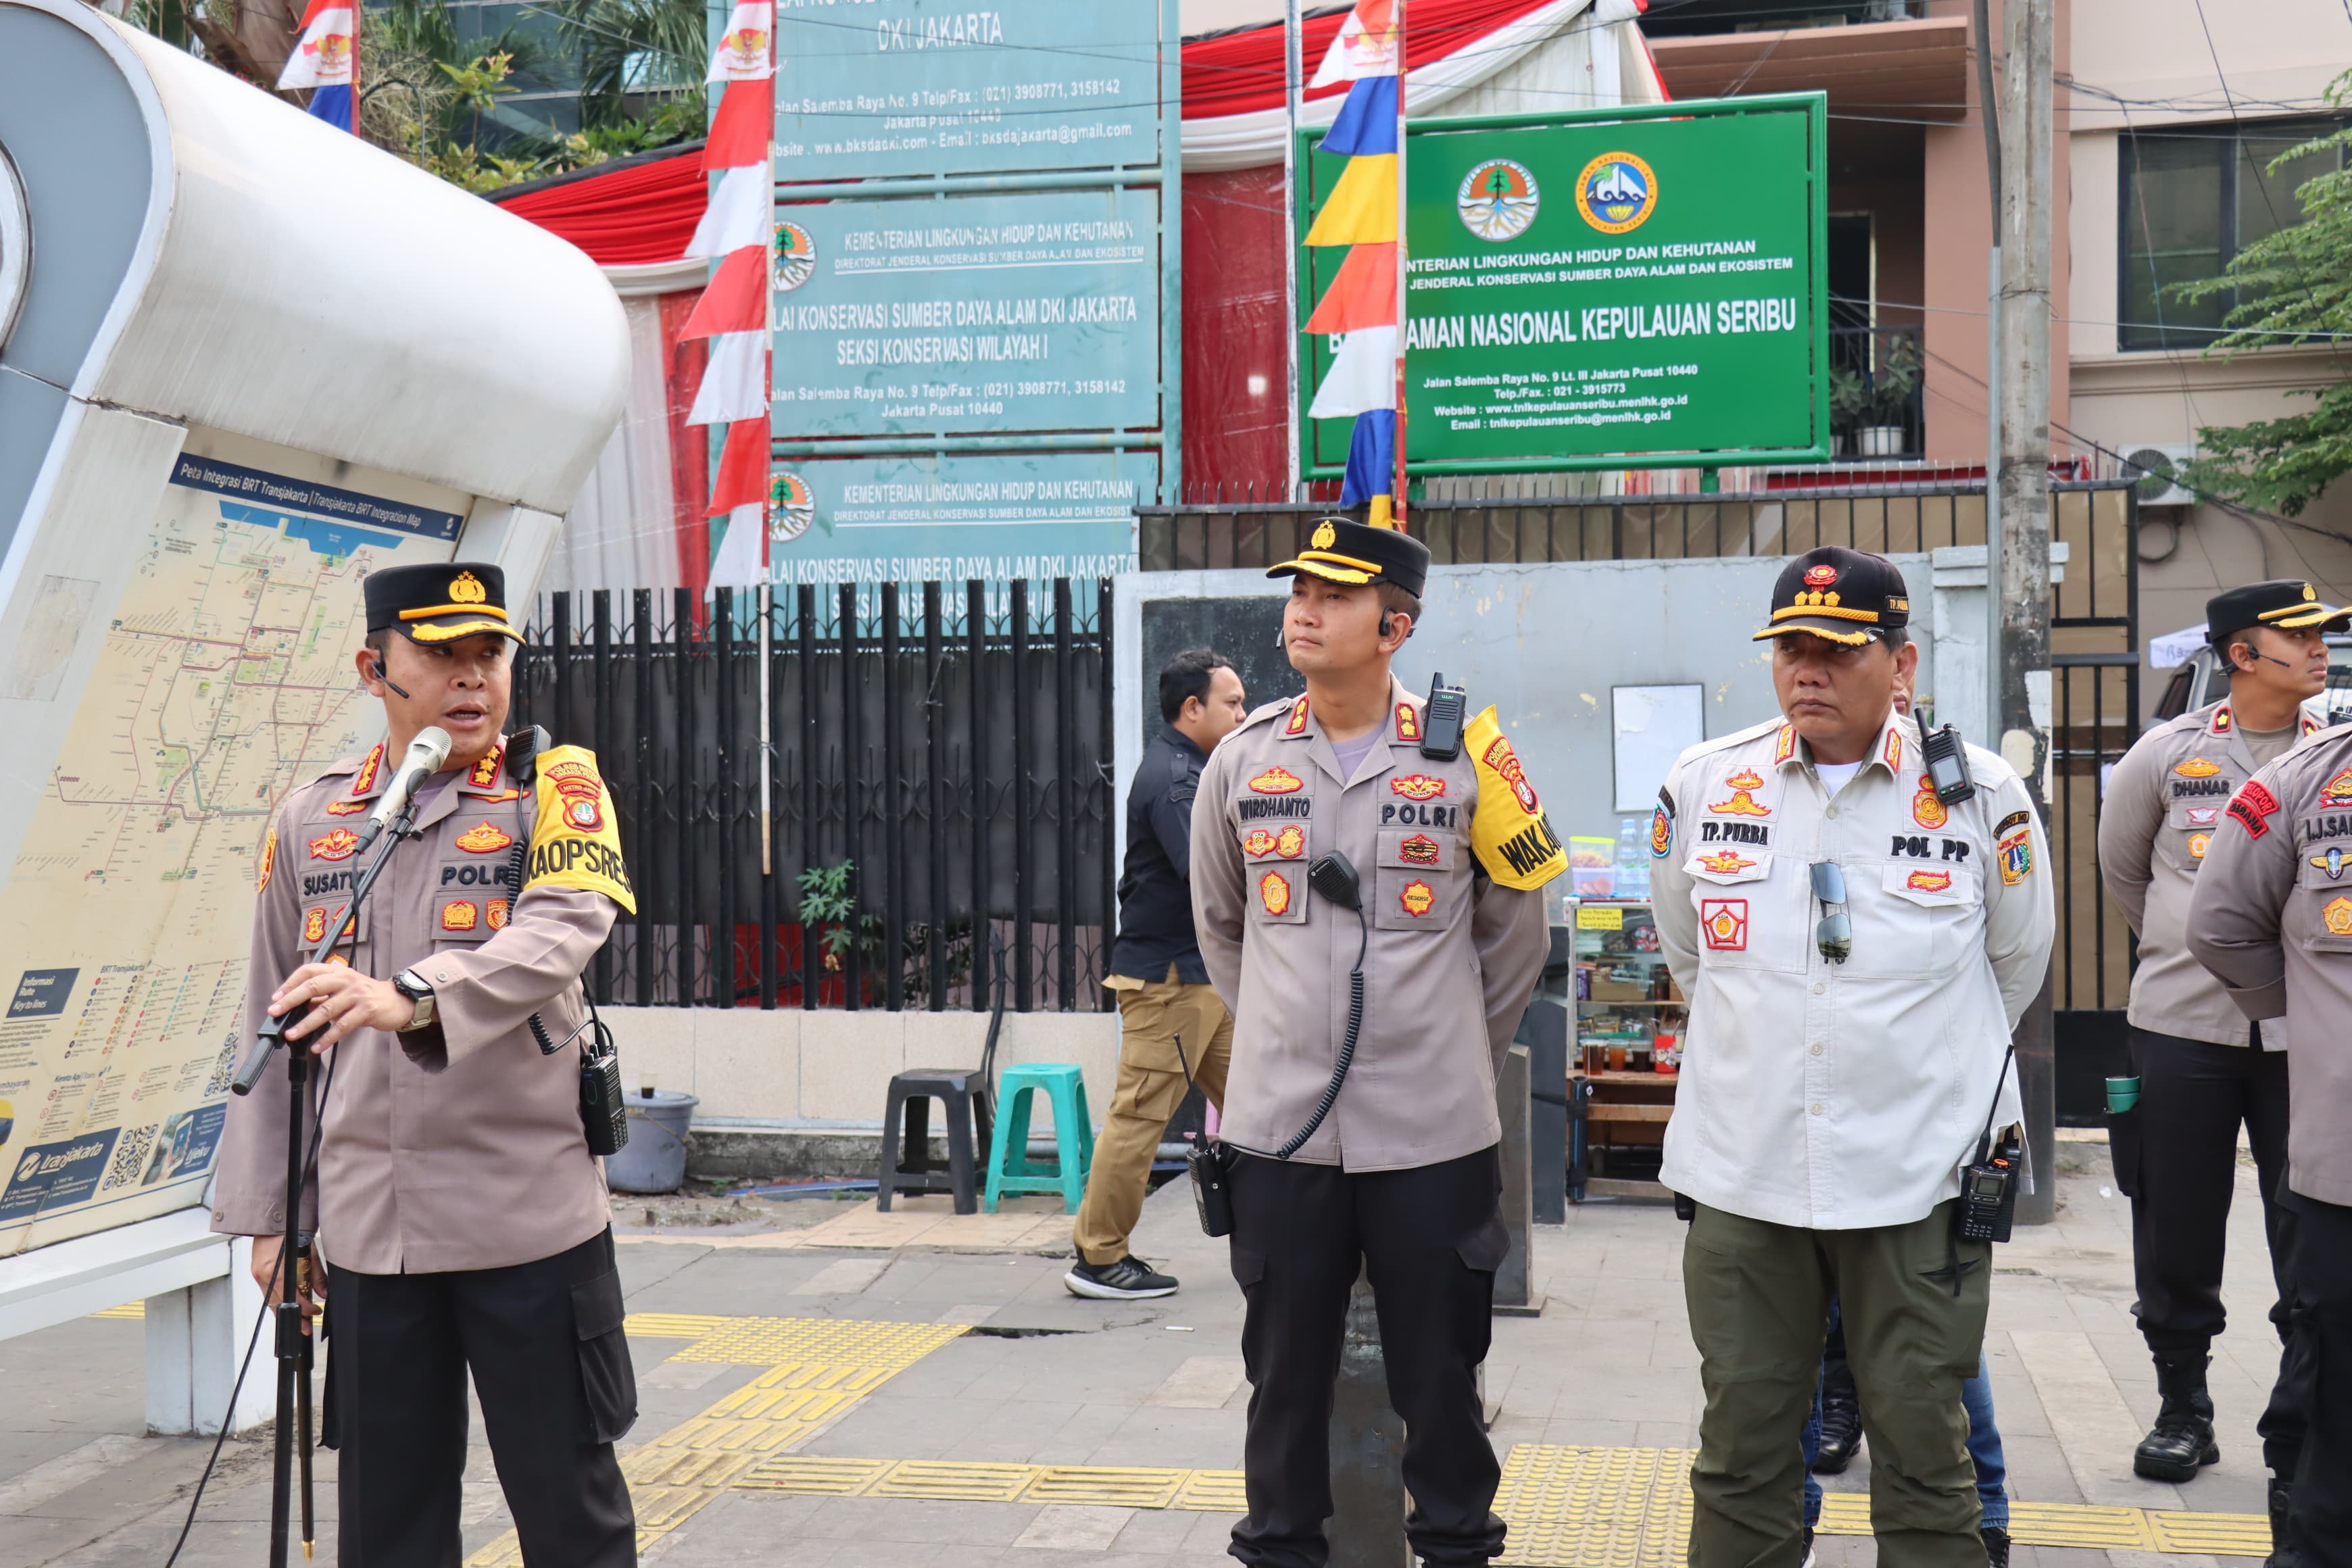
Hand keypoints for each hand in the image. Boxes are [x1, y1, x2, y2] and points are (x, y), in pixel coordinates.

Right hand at [249, 1235, 326, 1332]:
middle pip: (279, 1304)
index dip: (305, 1308)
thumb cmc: (291, 1232)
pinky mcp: (256, 1273)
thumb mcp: (309, 1251)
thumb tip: (324, 1293)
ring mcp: (257, 1274)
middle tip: (305, 1327)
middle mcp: (263, 1275)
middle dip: (294, 1317)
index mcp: (276, 1269)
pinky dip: (277, 1301)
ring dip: (284, 1312)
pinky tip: (286, 1307)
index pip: (291, 1298)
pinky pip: (267, 1293)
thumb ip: (317, 1274)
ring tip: (297, 1321)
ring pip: (271, 1301)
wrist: (271, 1221)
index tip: (315, 1311)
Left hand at [269, 963, 414, 1052]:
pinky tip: (317, 1047)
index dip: (290, 983)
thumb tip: (295, 1008)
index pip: (309, 971)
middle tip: (275, 1012)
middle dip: (291, 1000)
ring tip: (292, 1034)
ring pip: (326, 1009)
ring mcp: (357, 994)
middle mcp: (346, 979)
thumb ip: (321, 996)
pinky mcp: (367, 1010)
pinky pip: (343, 1026)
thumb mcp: (343, 989)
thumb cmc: (366, 995)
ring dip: (306, 1024)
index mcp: (338, 971)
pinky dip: (328, 1038)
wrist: (397, 1001)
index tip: (276, 998)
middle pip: (314, 986)